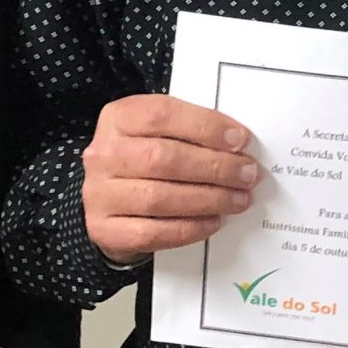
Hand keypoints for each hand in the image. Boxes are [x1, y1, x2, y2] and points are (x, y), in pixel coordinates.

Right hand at [82, 93, 257, 266]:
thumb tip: (237, 146)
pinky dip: (190, 228)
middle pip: (163, 158)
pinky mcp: (105, 230)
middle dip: (215, 167)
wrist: (107, 200)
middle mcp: (103, 154)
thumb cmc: (142, 160)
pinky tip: (213, 221)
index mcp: (118, 118)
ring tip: (238, 199)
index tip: (240, 140)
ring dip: (209, 199)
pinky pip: (153, 232)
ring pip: (160, 198)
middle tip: (248, 174)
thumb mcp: (157, 132)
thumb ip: (189, 131)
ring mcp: (99, 194)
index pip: (161, 114)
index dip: (205, 127)